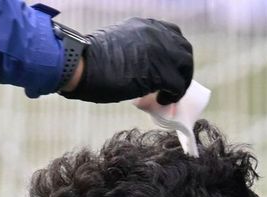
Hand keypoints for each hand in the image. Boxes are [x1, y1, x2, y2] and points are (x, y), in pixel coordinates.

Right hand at [64, 18, 192, 104]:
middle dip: (181, 68)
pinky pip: (178, 85)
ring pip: (185, 66)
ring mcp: (161, 50)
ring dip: (180, 81)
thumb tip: (141, 69)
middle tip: (171, 84)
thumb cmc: (89, 60)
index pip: (171, 35)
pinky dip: (173, 95)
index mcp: (145, 26)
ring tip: (167, 95)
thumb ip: (134, 51)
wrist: (81, 65)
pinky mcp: (161, 71)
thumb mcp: (117, 46)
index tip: (166, 68)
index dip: (171, 54)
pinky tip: (162, 101)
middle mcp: (157, 33)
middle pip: (183, 49)